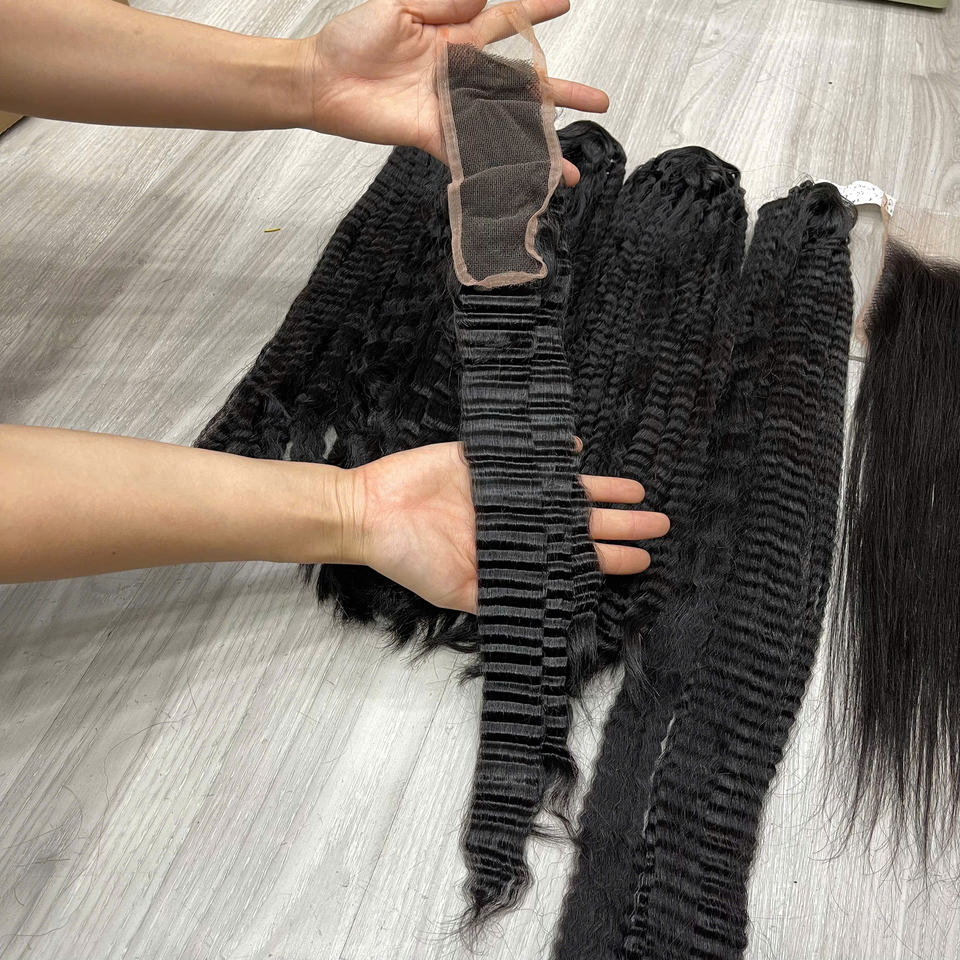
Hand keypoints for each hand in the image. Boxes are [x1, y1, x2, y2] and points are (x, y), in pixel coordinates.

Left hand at [304, 0, 608, 185]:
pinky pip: (471, 153)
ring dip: (537, 143)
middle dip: (560, 92)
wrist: (322, 80)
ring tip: (566, 165)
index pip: (505, 22)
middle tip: (598, 101)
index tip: (565, 4)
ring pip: (504, 125)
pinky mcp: (434, 136)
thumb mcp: (399, 5)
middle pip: (521, 84)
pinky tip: (521, 179)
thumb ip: (443, 1)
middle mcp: (460, 75)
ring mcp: (451, 109)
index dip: (535, 12)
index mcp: (455, 38)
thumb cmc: (353, 39)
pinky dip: (496, 166)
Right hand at [345, 441, 669, 613]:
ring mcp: (504, 489)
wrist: (371, 512)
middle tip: (660, 523)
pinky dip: (552, 451)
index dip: (609, 559)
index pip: (573, 558)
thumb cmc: (409, 557)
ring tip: (637, 490)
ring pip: (565, 487)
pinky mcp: (486, 460)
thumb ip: (503, 597)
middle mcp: (517, 521)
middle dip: (621, 523)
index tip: (643, 559)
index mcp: (515, 552)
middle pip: (580, 522)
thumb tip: (550, 610)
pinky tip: (577, 451)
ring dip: (600, 487)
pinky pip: (526, 452)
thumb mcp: (458, 592)